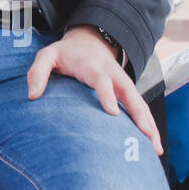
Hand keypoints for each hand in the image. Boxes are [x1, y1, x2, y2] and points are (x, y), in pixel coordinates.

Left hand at [26, 26, 163, 155]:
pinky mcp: (127, 93)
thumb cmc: (65, 54)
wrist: (88, 41)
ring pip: (140, 103)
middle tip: (145, 134)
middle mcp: (112, 74)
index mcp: (92, 66)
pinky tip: (154, 146)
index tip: (112, 113)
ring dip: (149, 124)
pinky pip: (141, 109)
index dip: (107, 95)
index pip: (101, 80)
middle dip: (138, 113)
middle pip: (129, 93)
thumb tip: (32, 96)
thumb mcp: (47, 55)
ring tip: (156, 148)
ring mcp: (123, 83)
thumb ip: (37, 72)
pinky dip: (149, 126)